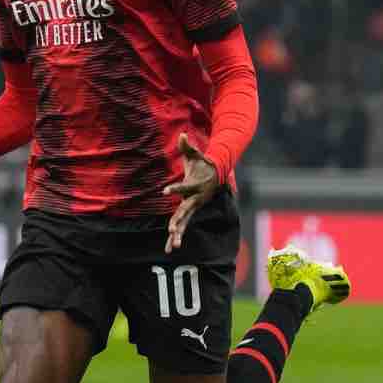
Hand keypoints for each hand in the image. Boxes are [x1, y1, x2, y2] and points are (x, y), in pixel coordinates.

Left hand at [161, 133, 219, 253]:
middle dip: (179, 221)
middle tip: (172, 230)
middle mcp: (194, 199)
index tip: (164, 191)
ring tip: (172, 247)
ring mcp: (193, 206)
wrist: (217, 174)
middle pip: (185, 211)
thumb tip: (182, 134)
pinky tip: (170, 247)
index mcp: (193, 186)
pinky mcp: (191, 211)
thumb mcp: (196, 154)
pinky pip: (183, 225)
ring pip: (185, 222)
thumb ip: (187, 146)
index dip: (174, 188)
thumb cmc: (203, 164)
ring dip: (178, 234)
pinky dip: (176, 236)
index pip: (183, 187)